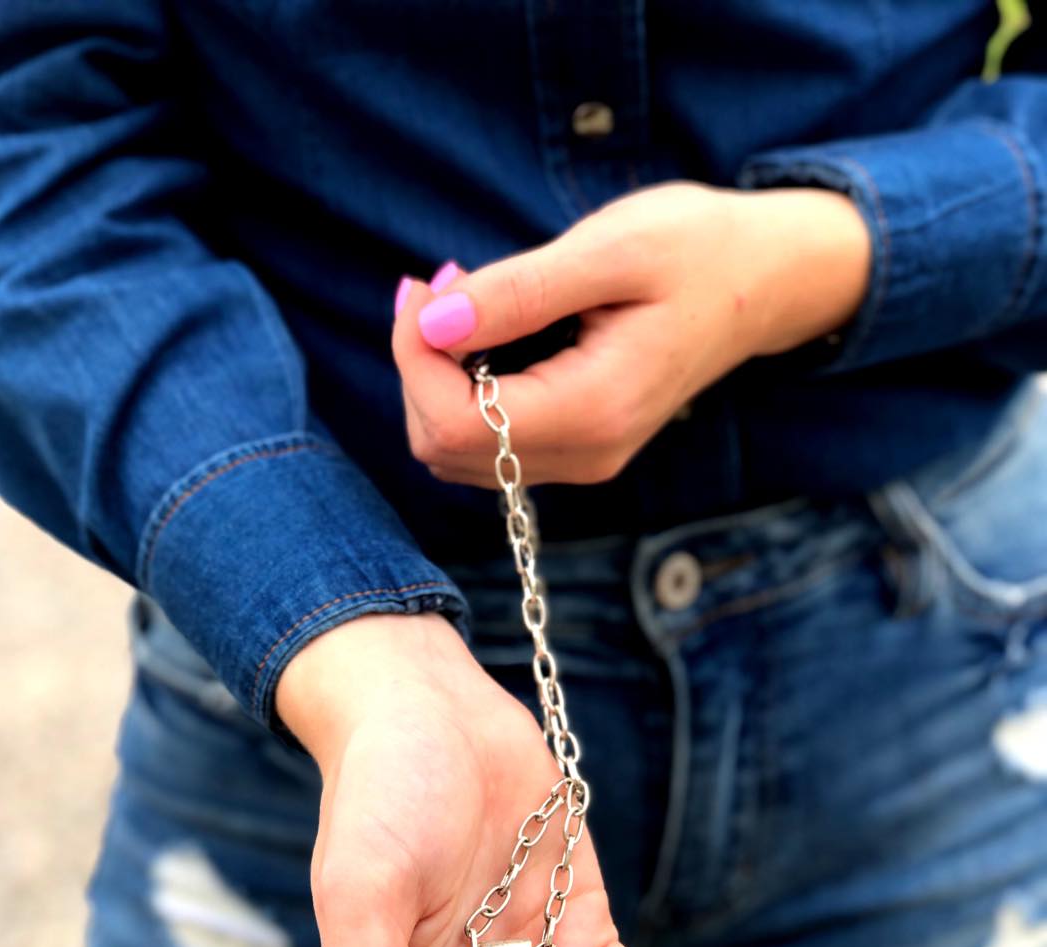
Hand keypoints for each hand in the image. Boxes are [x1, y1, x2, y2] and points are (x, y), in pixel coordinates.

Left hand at [392, 180, 869, 485]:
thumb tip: (433, 323)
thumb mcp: (610, 250)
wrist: (767, 283)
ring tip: (462, 302)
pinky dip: (462, 392)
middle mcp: (587, 454)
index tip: (428, 286)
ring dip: (435, 381)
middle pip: (443, 449)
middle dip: (419, 368)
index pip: (454, 425)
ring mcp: (584, 459)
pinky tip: (481, 333)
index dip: (414, 358)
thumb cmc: (698, 250)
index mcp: (594, 410)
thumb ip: (517, 292)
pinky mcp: (579, 447)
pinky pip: (488, 444)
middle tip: (439, 285)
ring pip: (458, 454)